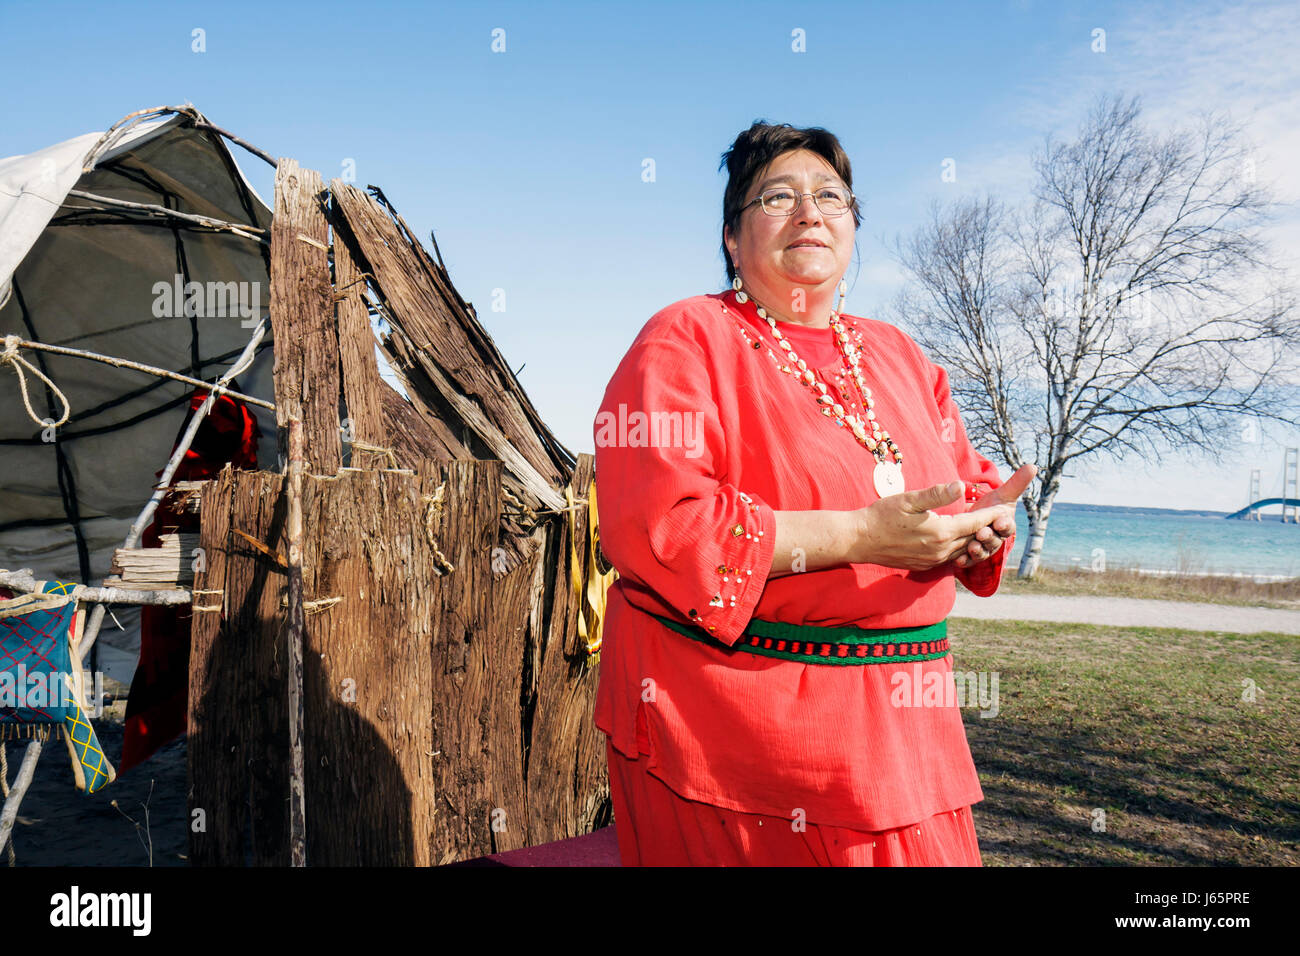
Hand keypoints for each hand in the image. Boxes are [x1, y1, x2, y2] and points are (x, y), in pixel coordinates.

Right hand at [849, 480, 1018, 571]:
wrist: (860, 540)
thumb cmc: (883, 515)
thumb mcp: (910, 499)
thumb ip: (937, 494)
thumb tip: (961, 485)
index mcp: (941, 532)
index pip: (974, 523)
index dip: (990, 516)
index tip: (1004, 509)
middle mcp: (941, 550)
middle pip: (972, 539)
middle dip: (986, 529)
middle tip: (1000, 521)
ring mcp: (933, 561)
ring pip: (962, 550)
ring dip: (973, 540)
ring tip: (984, 530)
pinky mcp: (924, 566)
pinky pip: (949, 558)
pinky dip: (958, 549)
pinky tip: (958, 541)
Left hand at [952, 463, 1036, 568]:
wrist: (976, 521)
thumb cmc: (992, 507)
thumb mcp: (1003, 495)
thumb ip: (1017, 483)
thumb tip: (1033, 466)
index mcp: (1005, 525)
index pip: (1007, 526)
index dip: (1004, 524)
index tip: (1000, 520)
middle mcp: (996, 540)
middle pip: (994, 541)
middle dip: (989, 538)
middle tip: (982, 532)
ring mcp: (984, 549)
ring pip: (982, 553)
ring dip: (977, 551)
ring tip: (971, 546)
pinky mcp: (970, 557)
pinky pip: (968, 561)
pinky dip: (964, 562)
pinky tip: (958, 561)